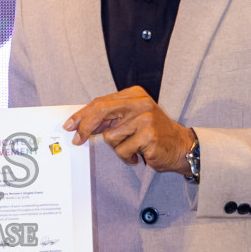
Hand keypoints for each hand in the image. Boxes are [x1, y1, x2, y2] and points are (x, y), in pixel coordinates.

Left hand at [65, 87, 194, 172]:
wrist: (181, 146)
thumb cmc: (153, 133)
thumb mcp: (131, 119)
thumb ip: (110, 118)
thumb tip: (81, 124)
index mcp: (134, 94)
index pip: (101, 102)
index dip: (82, 115)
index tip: (69, 125)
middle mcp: (140, 103)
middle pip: (101, 111)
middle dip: (86, 127)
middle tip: (77, 140)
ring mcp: (145, 118)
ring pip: (111, 136)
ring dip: (118, 148)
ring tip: (132, 147)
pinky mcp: (148, 135)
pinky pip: (122, 150)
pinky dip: (127, 157)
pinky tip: (138, 154)